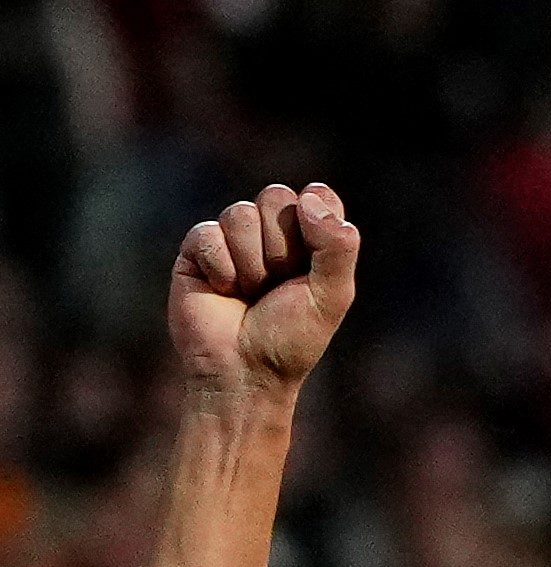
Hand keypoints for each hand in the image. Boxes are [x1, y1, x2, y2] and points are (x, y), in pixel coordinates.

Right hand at [170, 182, 359, 403]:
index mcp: (311, 240)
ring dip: (251, 263)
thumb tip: (312, 196)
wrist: (244, 370)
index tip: (311, 259)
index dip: (316, 220)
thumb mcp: (332, 295)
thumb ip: (337, 247)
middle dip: (281, 246)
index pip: (318, 196)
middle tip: (278, 282)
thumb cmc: (292, 337)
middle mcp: (272, 232)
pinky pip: (208, 233)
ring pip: (240, 214)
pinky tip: (224, 292)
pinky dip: (222, 269)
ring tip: (250, 292)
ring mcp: (233, 238)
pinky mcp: (198, 249)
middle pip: (276, 196)